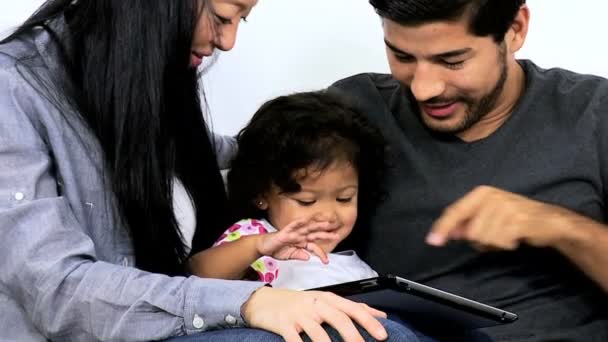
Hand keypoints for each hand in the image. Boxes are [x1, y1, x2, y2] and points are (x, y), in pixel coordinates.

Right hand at [241, 286, 387, 341]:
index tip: (383, 335)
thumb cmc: (299, 303)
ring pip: (318, 332)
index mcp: (328, 298)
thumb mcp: (326, 301)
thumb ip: (352, 308)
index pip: (352, 308)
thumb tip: (380, 315)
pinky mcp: (284, 325)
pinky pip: (295, 341)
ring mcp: (299, 314)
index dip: (368, 321)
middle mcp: (315, 304)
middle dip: (353, 336)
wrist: (263, 301)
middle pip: (338, 318)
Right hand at [257, 218, 339, 263]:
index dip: (321, 253)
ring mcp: (293, 233)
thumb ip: (299, 255)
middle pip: (315, 234)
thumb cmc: (277, 249)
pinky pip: (292, 226)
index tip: (326, 261)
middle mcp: (299, 236)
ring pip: (307, 228)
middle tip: (337, 235)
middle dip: (326, 234)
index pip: (314, 247)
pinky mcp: (285, 232)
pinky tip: (305, 220)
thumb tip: (308, 257)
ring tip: (327, 224)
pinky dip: (299, 222)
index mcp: (301, 242)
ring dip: (317, 225)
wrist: (264, 246)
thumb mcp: (290, 255)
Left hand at [426, 186, 569, 250]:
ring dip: (495, 244)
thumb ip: (466, 223)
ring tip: (507, 236)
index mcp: (481, 194)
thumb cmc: (514, 218)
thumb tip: (448, 233)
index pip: (455, 211)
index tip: (432, 241)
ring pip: (485, 239)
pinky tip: (515, 239)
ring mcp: (507, 208)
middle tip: (496, 236)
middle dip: (481, 241)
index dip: (442, 227)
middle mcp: (492, 197)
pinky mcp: (520, 221)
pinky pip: (501, 242)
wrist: (549, 220)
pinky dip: (506, 245)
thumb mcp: (487, 216)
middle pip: (471, 232)